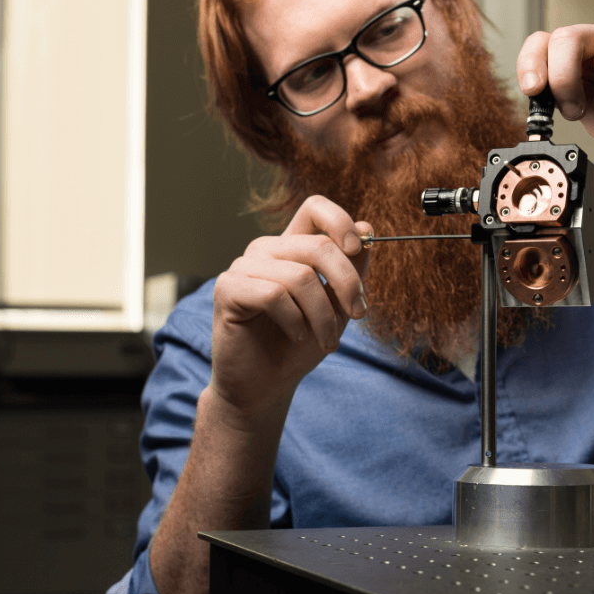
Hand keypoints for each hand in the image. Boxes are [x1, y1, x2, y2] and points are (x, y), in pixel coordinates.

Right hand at [208, 195, 370, 427]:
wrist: (266, 386)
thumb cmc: (299, 345)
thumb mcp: (337, 305)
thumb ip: (351, 268)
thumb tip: (366, 225)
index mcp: (292, 247)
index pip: (315, 207)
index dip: (340, 221)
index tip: (357, 249)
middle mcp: (265, 250)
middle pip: (317, 245)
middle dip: (347, 283)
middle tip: (358, 313)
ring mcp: (243, 267)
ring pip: (300, 276)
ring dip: (323, 315)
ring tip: (326, 340)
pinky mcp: (227, 289)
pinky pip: (274, 295)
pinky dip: (295, 321)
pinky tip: (295, 335)